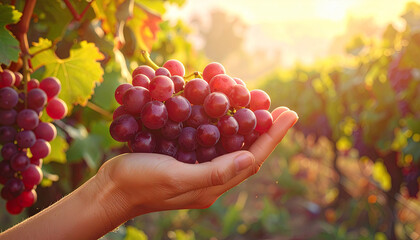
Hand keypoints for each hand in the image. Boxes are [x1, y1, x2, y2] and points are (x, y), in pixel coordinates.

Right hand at [96, 107, 297, 219]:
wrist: (111, 190)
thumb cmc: (141, 183)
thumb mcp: (176, 178)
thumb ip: (214, 172)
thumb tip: (251, 157)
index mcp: (213, 185)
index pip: (252, 159)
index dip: (272, 136)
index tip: (290, 114)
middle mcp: (210, 178)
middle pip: (246, 151)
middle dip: (265, 130)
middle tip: (281, 108)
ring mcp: (197, 168)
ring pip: (230, 145)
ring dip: (246, 126)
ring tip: (258, 106)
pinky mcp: (184, 158)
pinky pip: (210, 141)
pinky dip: (221, 125)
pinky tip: (222, 111)